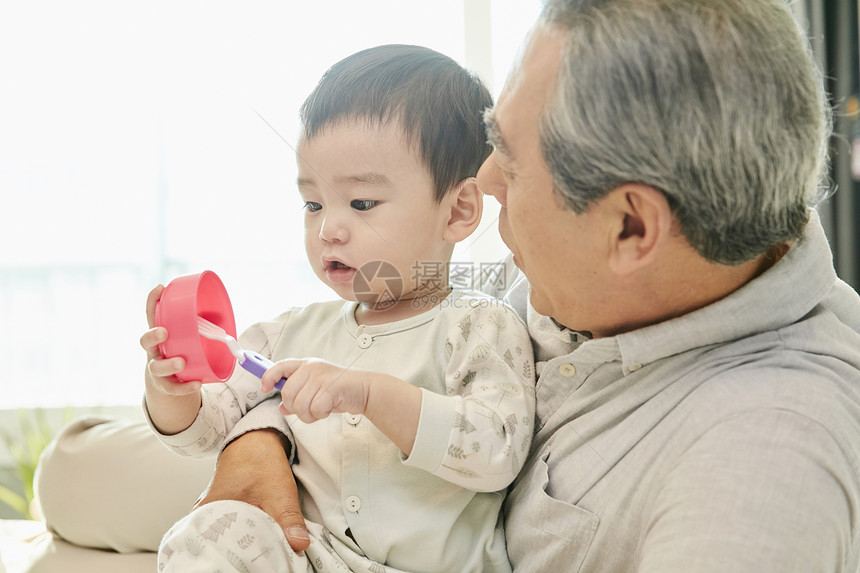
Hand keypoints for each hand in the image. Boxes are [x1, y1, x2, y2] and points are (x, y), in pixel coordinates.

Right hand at [140, 285, 200, 434]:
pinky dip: (184, 387)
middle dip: (153, 336)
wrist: (167, 380)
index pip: (151, 315)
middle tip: (164, 332)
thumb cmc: (180, 350)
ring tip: (180, 362)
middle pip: (145, 342)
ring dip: (168, 364)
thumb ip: (202, 324)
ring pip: (156, 367)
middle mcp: (154, 350)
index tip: (160, 288)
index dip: (152, 301)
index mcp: (158, 333)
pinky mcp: (165, 385)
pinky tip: (196, 384)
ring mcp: (157, 368)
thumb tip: (225, 314)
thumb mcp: (186, 335)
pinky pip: (173, 387)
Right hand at [195, 429, 309, 551]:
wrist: (256, 442)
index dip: (241, 558)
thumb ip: (289, 520)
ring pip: (230, 539)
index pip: (221, 546)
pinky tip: (259, 547)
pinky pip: (234, 532)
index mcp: (211, 511)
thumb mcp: (280, 492)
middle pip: (225, 545)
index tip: (258, 564)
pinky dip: (247, 539)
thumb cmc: (261, 463)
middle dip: (245, 556)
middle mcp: (206, 516)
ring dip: (247, 547)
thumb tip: (299, 544)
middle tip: (263, 563)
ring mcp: (213, 514)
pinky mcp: (223, 513)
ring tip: (262, 558)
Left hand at [261, 359, 369, 422]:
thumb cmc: (339, 390)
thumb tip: (282, 407)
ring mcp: (321, 377)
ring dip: (308, 414)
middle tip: (307, 408)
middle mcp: (311, 368)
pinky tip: (328, 410)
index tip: (264, 388)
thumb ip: (298, 396)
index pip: (279, 366)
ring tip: (320, 410)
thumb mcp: (315, 389)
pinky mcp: (330, 388)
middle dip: (294, 406)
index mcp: (305, 364)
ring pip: (299, 404)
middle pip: (287, 392)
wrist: (364, 389)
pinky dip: (319, 415)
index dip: (267, 377)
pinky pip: (314, 409)